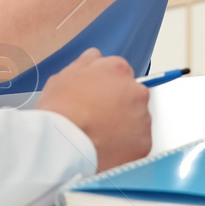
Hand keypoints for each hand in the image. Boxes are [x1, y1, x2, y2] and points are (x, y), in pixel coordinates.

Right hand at [37, 49, 152, 170]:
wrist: (64, 143)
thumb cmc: (60, 111)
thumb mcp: (65, 75)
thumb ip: (86, 63)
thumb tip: (95, 57)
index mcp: (118, 69)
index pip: (121, 75)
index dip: (107, 90)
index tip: (99, 100)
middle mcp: (136, 91)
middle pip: (132, 97)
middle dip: (119, 107)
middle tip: (98, 120)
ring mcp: (142, 118)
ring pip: (137, 121)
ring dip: (124, 128)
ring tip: (99, 137)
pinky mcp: (143, 143)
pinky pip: (137, 144)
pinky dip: (125, 148)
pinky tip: (106, 149)